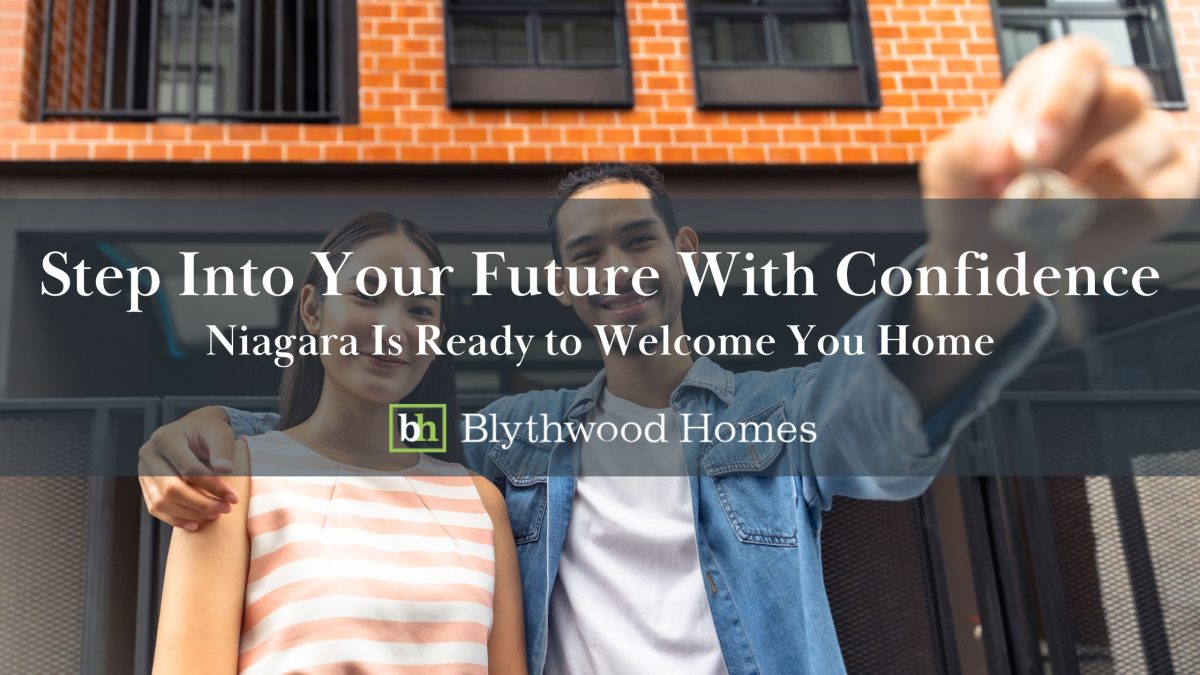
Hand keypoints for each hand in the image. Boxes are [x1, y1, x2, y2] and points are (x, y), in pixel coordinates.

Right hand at [138, 406, 239, 530]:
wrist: (194, 429)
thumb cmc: (209, 431)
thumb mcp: (220, 433)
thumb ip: (222, 450)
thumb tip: (225, 470)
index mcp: (165, 438)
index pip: (188, 470)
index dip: (212, 487)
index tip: (233, 498)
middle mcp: (149, 454)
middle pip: (171, 489)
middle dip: (201, 504)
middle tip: (225, 509)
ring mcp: (143, 471)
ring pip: (161, 502)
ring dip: (189, 514)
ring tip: (215, 514)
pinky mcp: (145, 484)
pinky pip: (155, 508)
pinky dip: (175, 519)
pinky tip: (196, 524)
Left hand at [921, 36, 1198, 266]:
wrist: (987, 256)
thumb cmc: (971, 198)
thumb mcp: (949, 171)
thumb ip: (968, 150)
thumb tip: (1005, 147)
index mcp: (1056, 78)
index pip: (1078, 62)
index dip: (1059, 102)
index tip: (1028, 149)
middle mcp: (1112, 100)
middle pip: (1124, 97)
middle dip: (1071, 155)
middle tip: (1027, 198)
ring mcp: (1149, 140)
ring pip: (1132, 163)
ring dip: (1077, 205)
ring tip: (1039, 224)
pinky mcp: (1173, 185)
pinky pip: (1157, 203)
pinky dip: (1108, 230)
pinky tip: (1073, 238)